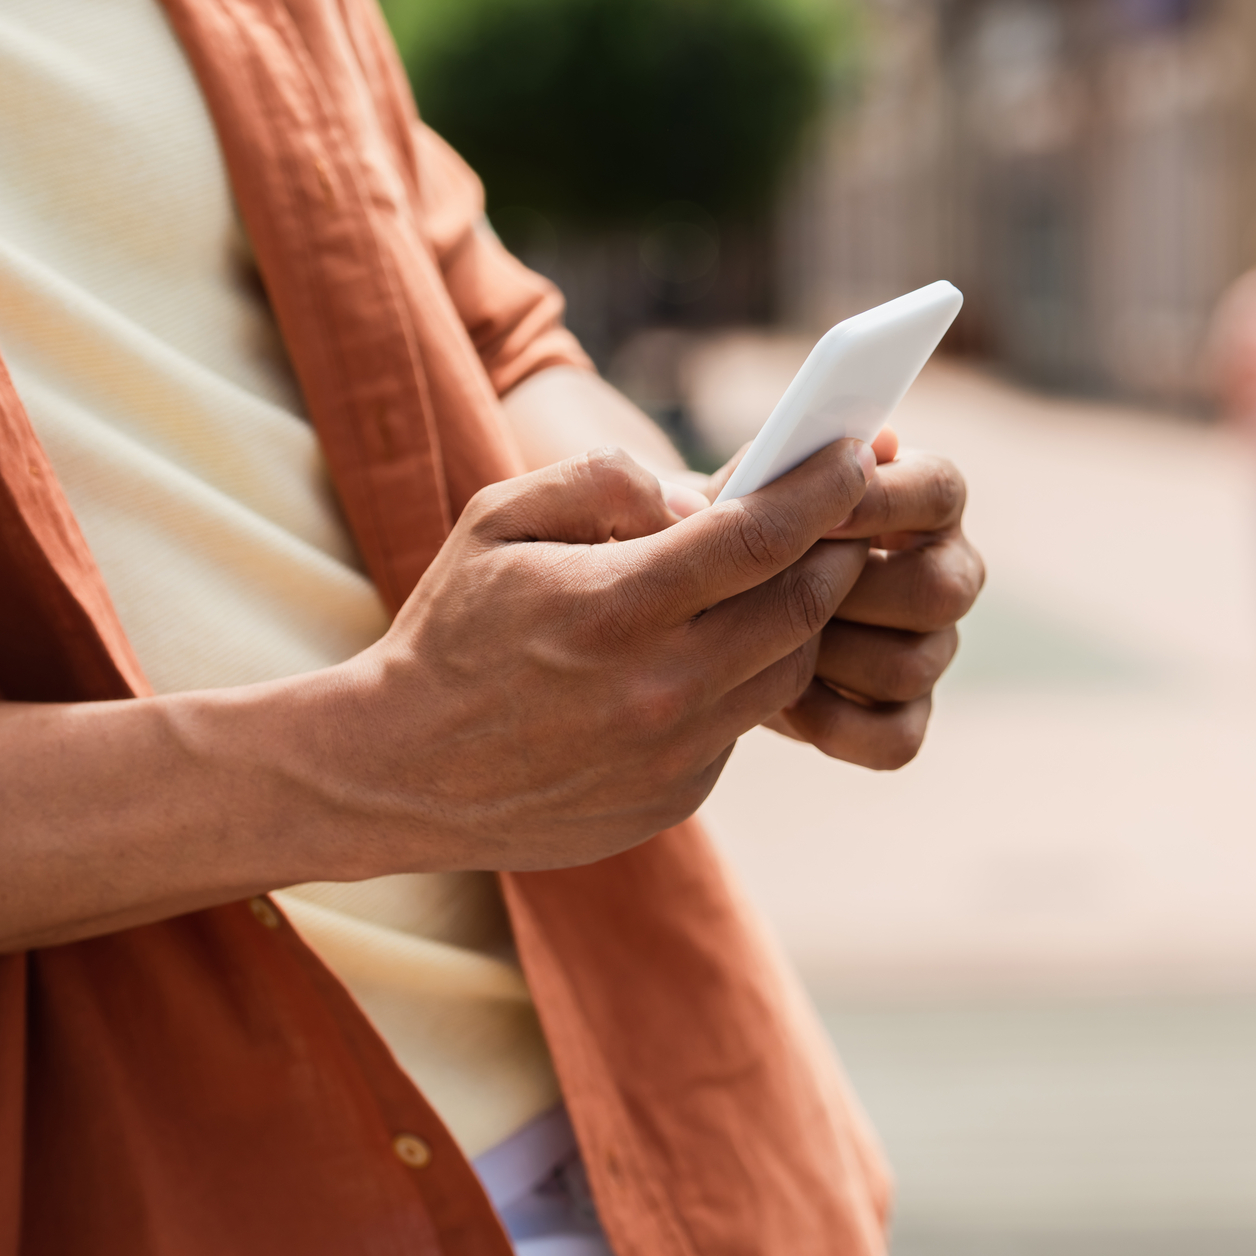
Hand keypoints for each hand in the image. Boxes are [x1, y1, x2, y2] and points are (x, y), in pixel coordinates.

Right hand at [301, 439, 875, 871]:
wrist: (402, 770)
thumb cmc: (452, 630)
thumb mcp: (498, 520)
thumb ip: (602, 481)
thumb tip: (696, 499)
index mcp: (615, 607)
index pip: (759, 539)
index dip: (819, 492)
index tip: (853, 458)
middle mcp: (658, 689)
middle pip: (801, 606)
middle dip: (837, 552)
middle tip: (847, 516)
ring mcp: (674, 754)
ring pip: (789, 670)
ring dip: (805, 617)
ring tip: (791, 577)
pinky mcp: (677, 797)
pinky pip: (745, 724)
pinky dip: (750, 679)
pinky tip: (722, 651)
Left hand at [706, 431, 982, 769]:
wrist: (697, 618)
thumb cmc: (729, 538)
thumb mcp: (741, 496)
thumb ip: (779, 469)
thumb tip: (830, 449)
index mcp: (921, 503)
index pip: (940, 490)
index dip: (886, 502)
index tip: (823, 514)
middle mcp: (945, 574)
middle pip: (942, 590)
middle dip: (854, 594)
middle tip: (782, 592)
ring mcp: (932, 651)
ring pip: (911, 665)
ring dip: (829, 658)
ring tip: (762, 645)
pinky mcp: (906, 718)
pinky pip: (894, 737)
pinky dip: (831, 721)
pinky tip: (778, 699)